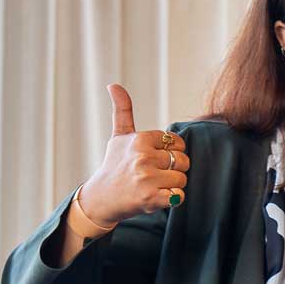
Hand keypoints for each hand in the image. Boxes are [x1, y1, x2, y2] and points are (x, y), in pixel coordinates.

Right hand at [76, 84, 191, 225]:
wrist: (101, 199)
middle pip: (183, 161)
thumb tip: (113, 84)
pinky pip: (179, 196)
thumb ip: (122, 110)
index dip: (169, 152)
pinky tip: (156, 196)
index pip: (176, 142)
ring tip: (154, 185)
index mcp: (139, 140)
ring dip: (172, 185)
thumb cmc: (113, 166)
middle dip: (173, 169)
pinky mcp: (151, 198)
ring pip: (182, 178)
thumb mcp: (117, 137)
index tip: (153, 159)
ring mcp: (147, 178)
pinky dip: (172, 199)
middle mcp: (143, 157)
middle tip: (154, 175)